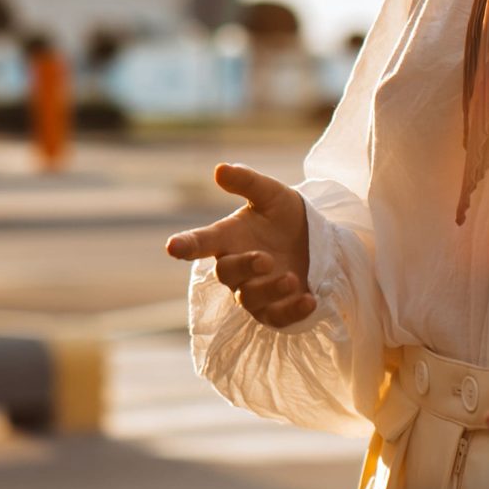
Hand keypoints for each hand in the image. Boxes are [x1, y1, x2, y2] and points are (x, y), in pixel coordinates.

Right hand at [164, 162, 315, 326]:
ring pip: (249, 299)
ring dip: (268, 291)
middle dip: (244, 267)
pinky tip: (309, 300)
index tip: (172, 246)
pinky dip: (291, 312)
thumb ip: (246, 182)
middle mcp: (236, 267)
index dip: (185, 245)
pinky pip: (276, 319)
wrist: (316, 240)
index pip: (200, 242)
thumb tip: (219, 169)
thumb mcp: (270, 193)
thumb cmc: (284, 215)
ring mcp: (254, 291)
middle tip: (266, 259)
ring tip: (290, 278)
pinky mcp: (275, 310)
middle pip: (226, 273)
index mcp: (227, 238)